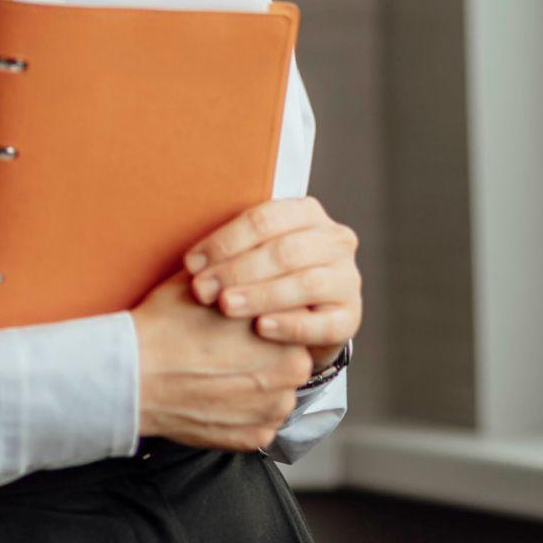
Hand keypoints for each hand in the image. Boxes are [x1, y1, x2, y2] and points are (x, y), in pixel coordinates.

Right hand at [129, 269, 314, 448]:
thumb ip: (241, 276)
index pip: (291, 322)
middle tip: (228, 350)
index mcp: (285, 329)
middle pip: (289, 360)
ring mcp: (272, 410)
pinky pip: (260, 424)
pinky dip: (243, 415)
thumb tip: (251, 266)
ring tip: (219, 375)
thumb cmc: (166, 325)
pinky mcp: (253, 439)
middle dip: (266, 355)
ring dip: (257, 387)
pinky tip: (216, 398)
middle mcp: (290, 373)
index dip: (264, 320)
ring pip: (276, 394)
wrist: (133, 375)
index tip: (242, 325)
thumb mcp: (206, 282)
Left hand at [183, 195, 360, 372]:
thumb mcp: (253, 253)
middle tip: (203, 289)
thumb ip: (231, 250)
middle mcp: (335, 240)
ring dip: (261, 295)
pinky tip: (262, 328)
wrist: (305, 317)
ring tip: (226, 306)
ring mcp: (347, 278)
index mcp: (308, 213)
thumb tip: (192, 264)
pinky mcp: (350, 317)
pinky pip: (323, 323)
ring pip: (306, 283)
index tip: (191, 264)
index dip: (225, 241)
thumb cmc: (268, 277)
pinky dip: (290, 325)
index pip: (265, 219)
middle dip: (237, 270)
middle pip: (284, 251)